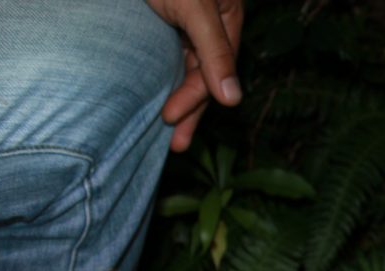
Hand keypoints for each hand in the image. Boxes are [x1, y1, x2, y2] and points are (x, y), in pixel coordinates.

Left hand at [146, 0, 243, 151]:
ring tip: (164, 127)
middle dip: (189, 109)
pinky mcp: (161, 19)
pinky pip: (164, 55)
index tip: (170, 118)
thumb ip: (214, 51)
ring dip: (174, 96)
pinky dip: (160, 75)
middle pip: (201, 76)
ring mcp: (186, 24)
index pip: (216, 70)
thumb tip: (232, 101)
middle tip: (176, 144)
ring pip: (183, 68)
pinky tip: (152, 92)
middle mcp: (210, 26)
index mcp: (227, 21)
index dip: (194, 97)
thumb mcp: (196, 8)